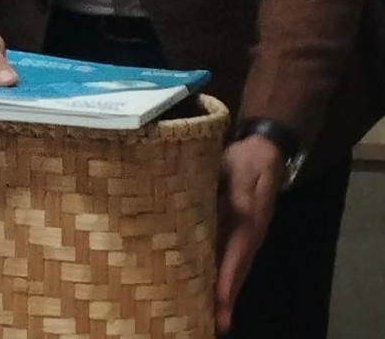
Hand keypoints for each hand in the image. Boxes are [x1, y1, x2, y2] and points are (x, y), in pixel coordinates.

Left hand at [215, 135, 283, 331]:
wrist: (262, 152)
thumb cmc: (247, 160)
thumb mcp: (240, 168)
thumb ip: (237, 189)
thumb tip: (235, 210)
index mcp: (248, 221)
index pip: (237, 254)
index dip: (228, 277)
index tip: (220, 300)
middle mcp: (249, 235)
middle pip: (238, 270)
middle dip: (227, 298)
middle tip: (217, 325)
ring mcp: (246, 236)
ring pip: (235, 269)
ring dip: (225, 293)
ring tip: (214, 319)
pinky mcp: (238, 233)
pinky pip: (231, 260)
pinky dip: (223, 279)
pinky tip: (211, 291)